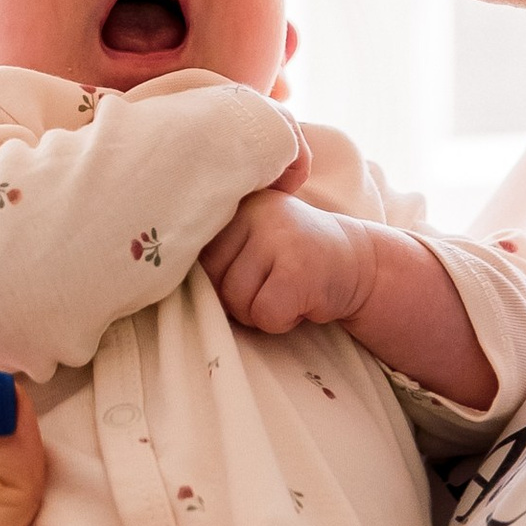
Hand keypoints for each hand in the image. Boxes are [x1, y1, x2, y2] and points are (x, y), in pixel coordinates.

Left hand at [200, 183, 371, 336]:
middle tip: (275, 284)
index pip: (196, 260)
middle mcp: (254, 212)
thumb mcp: (253, 240)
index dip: (224, 279)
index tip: (255, 271)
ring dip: (262, 312)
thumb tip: (165, 281)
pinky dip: (282, 321)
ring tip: (288, 291)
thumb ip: (216, 248)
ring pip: (237, 302)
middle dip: (242, 299)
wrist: (360, 263)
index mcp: (235, 204)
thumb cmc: (294, 261)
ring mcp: (277, 237)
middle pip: (214, 283)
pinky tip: (303, 301)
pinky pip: (266, 315)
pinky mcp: (298, 269)